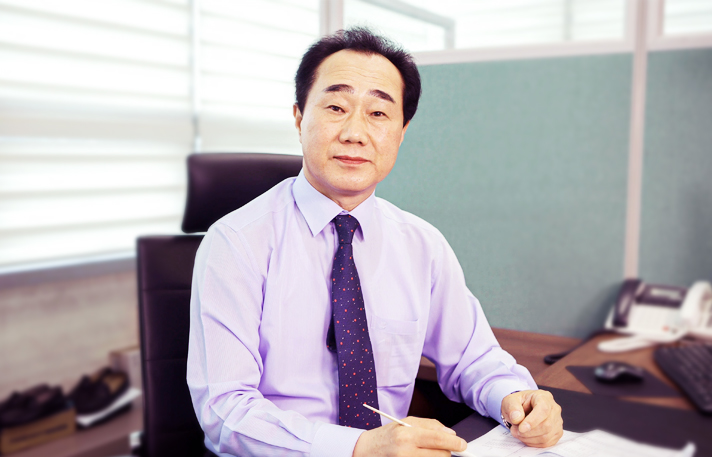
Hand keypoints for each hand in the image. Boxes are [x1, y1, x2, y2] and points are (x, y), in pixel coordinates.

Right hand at [352, 417, 467, 456]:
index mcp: (407, 435)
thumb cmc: (385, 436)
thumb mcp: (405, 422)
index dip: (454, 443)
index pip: (438, 440)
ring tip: (427, 452)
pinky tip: (423, 456)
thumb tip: (451, 434)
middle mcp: (406, 452)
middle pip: (441, 455)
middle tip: (444, 448)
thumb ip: (430, 426)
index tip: (462, 444)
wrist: (364, 451)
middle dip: (447, 451)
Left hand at [501, 389, 562, 447]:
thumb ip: (512, 407)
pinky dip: (533, 443)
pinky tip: (525, 437)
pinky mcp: (556, 433)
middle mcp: (554, 409)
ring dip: (528, 438)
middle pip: (546, 425)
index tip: (521, 428)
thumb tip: (517, 418)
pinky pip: (546, 443)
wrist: (522, 410)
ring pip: (546, 437)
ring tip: (517, 432)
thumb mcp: (510, 401)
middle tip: (514, 430)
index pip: (543, 409)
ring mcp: (557, 422)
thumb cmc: (517, 404)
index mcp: (544, 397)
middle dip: (528, 432)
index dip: (533, 421)